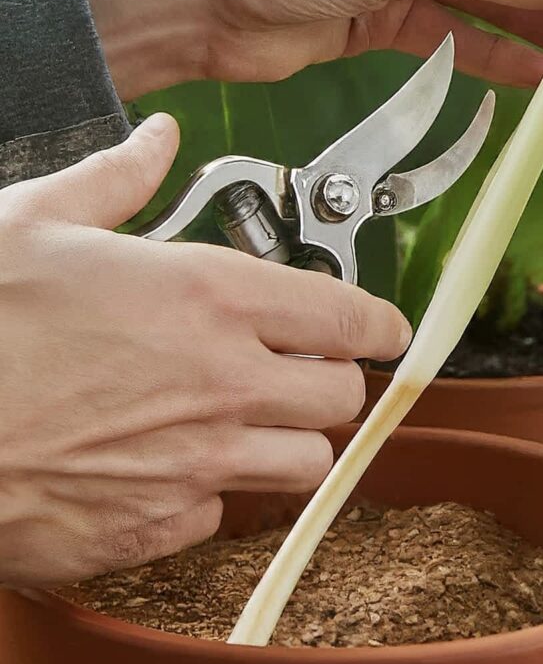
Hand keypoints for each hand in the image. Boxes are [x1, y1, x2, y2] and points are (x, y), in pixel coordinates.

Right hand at [0, 114, 409, 585]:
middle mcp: (221, 382)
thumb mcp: (35, 221)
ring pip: (304, 466)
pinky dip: (209, 492)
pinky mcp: (150, 526)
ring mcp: (193, 461)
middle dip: (330, 382)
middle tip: (300, 370)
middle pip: (340, 397)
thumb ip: (118, 180)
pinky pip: (220, 514)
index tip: (386, 330)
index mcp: (209, 296)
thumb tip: (156, 136)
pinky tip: (167, 465)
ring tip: (248, 421)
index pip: (350, 316)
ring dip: (288, 442)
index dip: (380, 324)